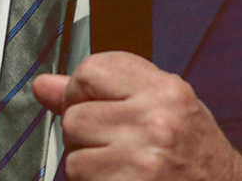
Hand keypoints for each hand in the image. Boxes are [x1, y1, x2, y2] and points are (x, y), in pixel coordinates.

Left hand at [33, 52, 241, 180]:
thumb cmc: (198, 160)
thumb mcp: (164, 112)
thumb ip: (104, 94)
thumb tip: (43, 86)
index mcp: (166, 91)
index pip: (91, 70)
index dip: (83, 93)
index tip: (97, 108)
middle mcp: (158, 121)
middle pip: (75, 116)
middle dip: (86, 137)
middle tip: (118, 151)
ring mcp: (145, 159)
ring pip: (74, 157)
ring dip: (90, 169)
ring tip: (124, 172)